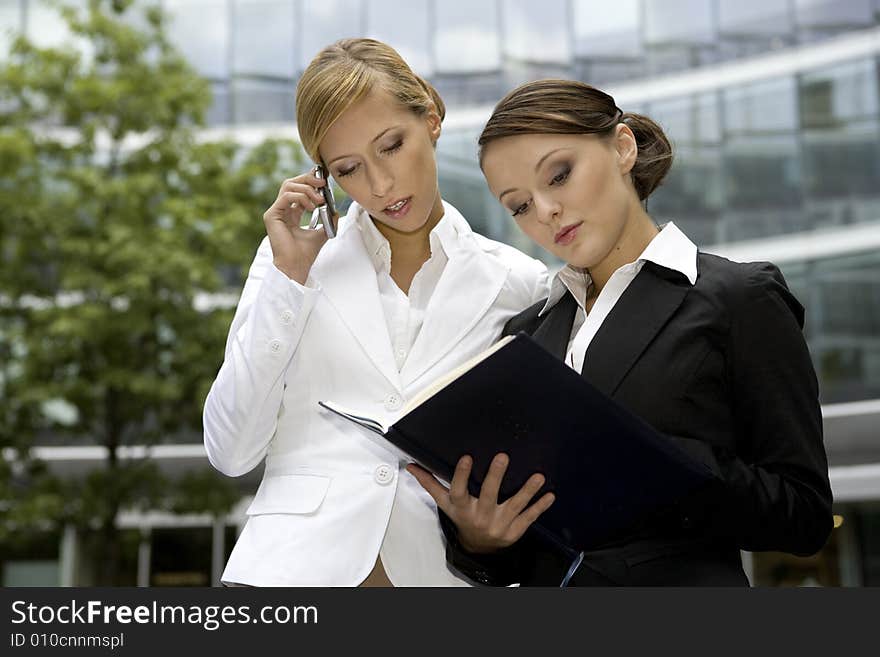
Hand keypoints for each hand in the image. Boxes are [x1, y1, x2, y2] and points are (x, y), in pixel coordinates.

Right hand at [262, 171, 336, 283]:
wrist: (297, 265)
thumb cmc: (306, 253)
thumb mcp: (322, 232)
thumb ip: (328, 220)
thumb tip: (335, 210)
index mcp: (292, 212)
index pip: (299, 189)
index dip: (309, 181)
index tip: (324, 179)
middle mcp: (283, 209)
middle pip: (292, 183)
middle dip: (308, 179)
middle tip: (323, 182)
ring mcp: (276, 211)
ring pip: (288, 186)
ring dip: (307, 189)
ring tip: (319, 200)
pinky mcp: (272, 215)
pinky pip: (286, 196)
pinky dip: (300, 197)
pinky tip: (311, 207)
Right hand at [407, 453, 554, 553]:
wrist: (478, 547)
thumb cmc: (462, 518)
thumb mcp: (445, 503)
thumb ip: (430, 483)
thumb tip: (411, 466)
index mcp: (461, 507)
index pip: (458, 491)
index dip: (461, 475)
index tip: (466, 457)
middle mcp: (480, 516)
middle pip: (487, 495)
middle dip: (495, 477)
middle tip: (502, 457)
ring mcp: (499, 524)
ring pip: (513, 506)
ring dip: (527, 491)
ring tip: (538, 476)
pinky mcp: (514, 531)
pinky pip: (529, 518)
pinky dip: (539, 507)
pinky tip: (549, 495)